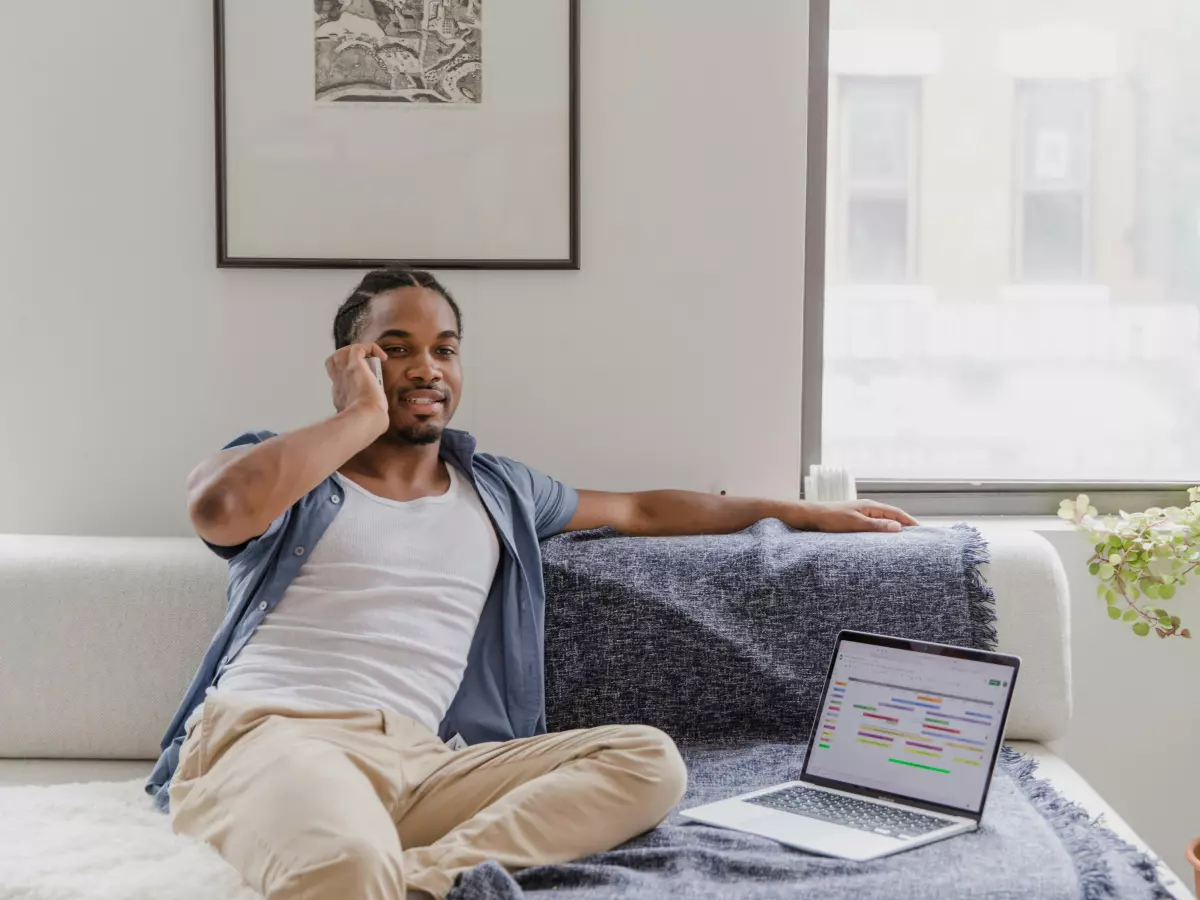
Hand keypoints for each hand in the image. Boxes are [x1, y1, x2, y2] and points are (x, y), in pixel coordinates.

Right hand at [326, 343, 387, 429]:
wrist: (366, 419)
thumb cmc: (369, 424)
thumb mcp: (366, 420)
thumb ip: (369, 417)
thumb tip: (380, 422)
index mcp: (341, 396)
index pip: (339, 380)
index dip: (349, 376)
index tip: (363, 382)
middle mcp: (340, 383)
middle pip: (334, 362)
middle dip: (347, 360)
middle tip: (364, 366)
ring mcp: (345, 373)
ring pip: (342, 352)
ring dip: (356, 351)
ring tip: (370, 359)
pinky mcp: (355, 366)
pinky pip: (358, 347)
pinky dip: (371, 347)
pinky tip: (382, 357)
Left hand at [803, 500, 918, 533]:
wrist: (812, 516)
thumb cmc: (831, 518)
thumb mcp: (855, 523)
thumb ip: (876, 526)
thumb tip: (897, 527)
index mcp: (871, 506)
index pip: (896, 513)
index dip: (909, 521)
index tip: (921, 530)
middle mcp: (868, 508)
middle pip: (891, 517)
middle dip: (904, 526)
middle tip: (916, 538)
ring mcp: (862, 514)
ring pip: (883, 522)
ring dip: (893, 530)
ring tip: (903, 542)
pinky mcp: (855, 521)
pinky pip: (874, 526)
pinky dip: (882, 532)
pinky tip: (883, 541)